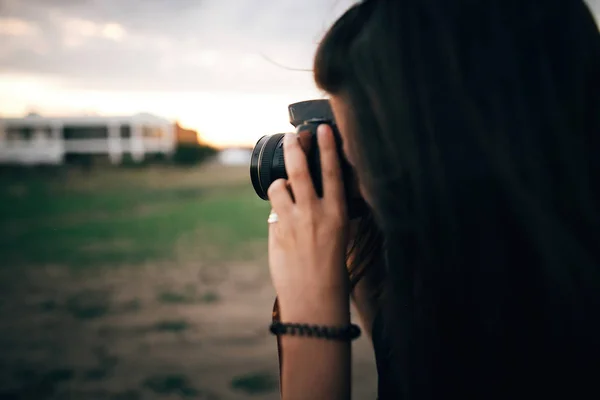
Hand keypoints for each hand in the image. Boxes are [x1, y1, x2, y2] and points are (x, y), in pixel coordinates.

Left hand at [267, 125, 349, 323]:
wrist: (314, 298)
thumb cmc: (331, 269)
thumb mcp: (337, 236)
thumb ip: (323, 213)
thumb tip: (302, 193)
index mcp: (337, 213)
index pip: (331, 171)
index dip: (327, 146)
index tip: (322, 128)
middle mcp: (314, 213)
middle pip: (299, 170)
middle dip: (293, 147)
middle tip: (291, 136)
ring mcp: (292, 222)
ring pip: (278, 187)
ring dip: (279, 184)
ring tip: (284, 191)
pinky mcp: (275, 233)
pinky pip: (272, 211)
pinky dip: (276, 209)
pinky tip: (282, 220)